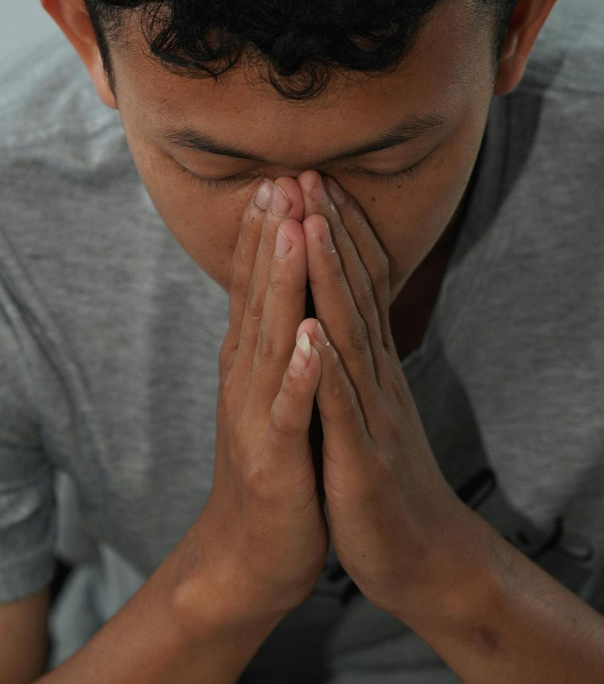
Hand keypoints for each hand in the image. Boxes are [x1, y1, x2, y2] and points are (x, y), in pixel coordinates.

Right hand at [186, 177, 328, 619]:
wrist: (252, 551)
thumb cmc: (273, 464)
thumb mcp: (269, 394)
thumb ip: (270, 345)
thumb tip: (283, 296)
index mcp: (250, 362)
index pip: (255, 287)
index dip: (266, 234)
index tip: (280, 180)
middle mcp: (246, 378)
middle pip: (259, 297)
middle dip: (272, 236)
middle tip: (281, 178)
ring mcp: (257, 416)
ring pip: (270, 339)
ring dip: (280, 284)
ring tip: (292, 231)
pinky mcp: (275, 458)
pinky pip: (288, 410)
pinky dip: (298, 373)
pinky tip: (309, 339)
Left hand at [297, 170, 475, 618]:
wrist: (420, 555)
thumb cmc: (379, 474)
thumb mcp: (366, 405)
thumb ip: (355, 358)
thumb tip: (334, 312)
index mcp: (369, 365)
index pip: (355, 286)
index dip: (334, 233)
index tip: (310, 182)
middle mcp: (375, 377)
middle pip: (352, 293)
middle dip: (327, 233)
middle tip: (307, 173)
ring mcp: (370, 416)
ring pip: (348, 336)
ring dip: (329, 280)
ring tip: (308, 226)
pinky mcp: (361, 462)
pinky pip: (342, 409)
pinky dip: (327, 369)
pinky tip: (313, 333)